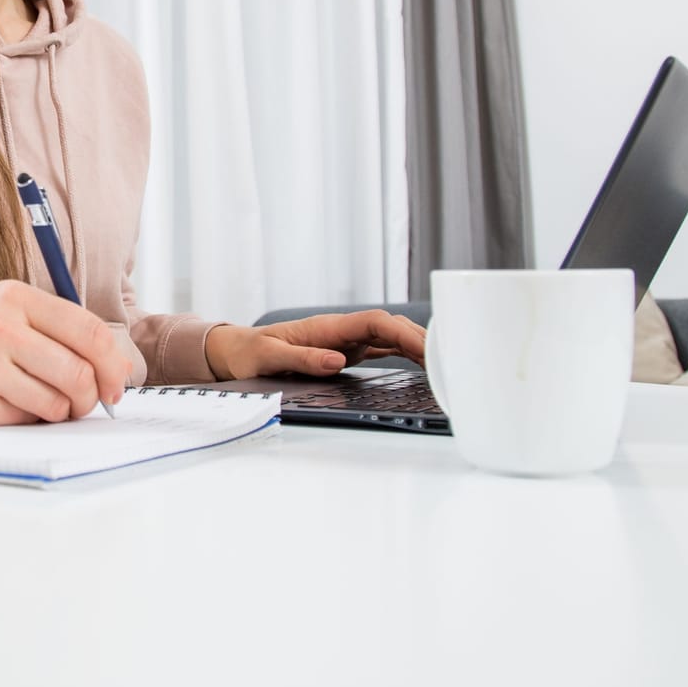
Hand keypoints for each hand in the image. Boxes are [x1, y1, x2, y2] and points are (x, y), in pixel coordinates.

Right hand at [0, 279, 132, 425]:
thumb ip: (50, 329)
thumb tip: (112, 366)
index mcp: (15, 297)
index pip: (89, 331)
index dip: (113, 365)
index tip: (115, 385)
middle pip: (79, 372)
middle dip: (89, 398)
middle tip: (80, 405)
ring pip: (56, 403)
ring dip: (57, 413)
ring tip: (37, 405)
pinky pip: (22, 421)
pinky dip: (23, 421)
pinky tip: (2, 407)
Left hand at [203, 310, 426, 380]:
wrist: (237, 351)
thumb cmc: (250, 353)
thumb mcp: (269, 358)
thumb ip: (302, 358)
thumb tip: (337, 361)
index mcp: (327, 327)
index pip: (374, 322)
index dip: (403, 332)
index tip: (425, 348)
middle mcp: (341, 330)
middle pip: (390, 326)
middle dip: (420, 339)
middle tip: (449, 360)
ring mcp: (346, 340)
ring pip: (391, 337)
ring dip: (417, 347)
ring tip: (445, 364)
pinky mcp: (346, 351)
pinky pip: (382, 349)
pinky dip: (404, 354)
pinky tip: (423, 363)